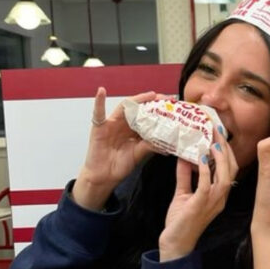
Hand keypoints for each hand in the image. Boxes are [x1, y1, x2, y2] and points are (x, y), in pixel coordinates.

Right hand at [73, 88, 155, 210]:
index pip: (147, 116)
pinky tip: (101, 91)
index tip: (171, 106)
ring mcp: (111, 124)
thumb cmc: (120, 165)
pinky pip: (98, 113)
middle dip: (151, 102)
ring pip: (124, 108)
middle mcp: (124, 124)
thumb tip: (166, 142)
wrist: (105, 177)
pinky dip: (99, 102)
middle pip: (137, 109)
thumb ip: (150, 146)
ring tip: (150, 95)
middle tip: (164, 98)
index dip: (158, 110)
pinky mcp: (99, 127)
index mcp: (134, 130)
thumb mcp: (139, 154)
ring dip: (136, 100)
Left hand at [158, 124, 237, 259]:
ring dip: (219, 157)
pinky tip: (199, 158)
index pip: (229, 168)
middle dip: (225, 148)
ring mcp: (213, 202)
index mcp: (219, 194)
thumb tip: (184, 156)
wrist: (175, 244)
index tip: (218, 133)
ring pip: (225, 176)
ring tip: (212, 141)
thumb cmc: (180, 221)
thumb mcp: (183, 193)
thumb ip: (185, 175)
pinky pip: (207, 186)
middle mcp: (220, 197)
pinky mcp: (200, 206)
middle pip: (231, 169)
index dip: (226, 150)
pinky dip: (204, 171)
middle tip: (217, 130)